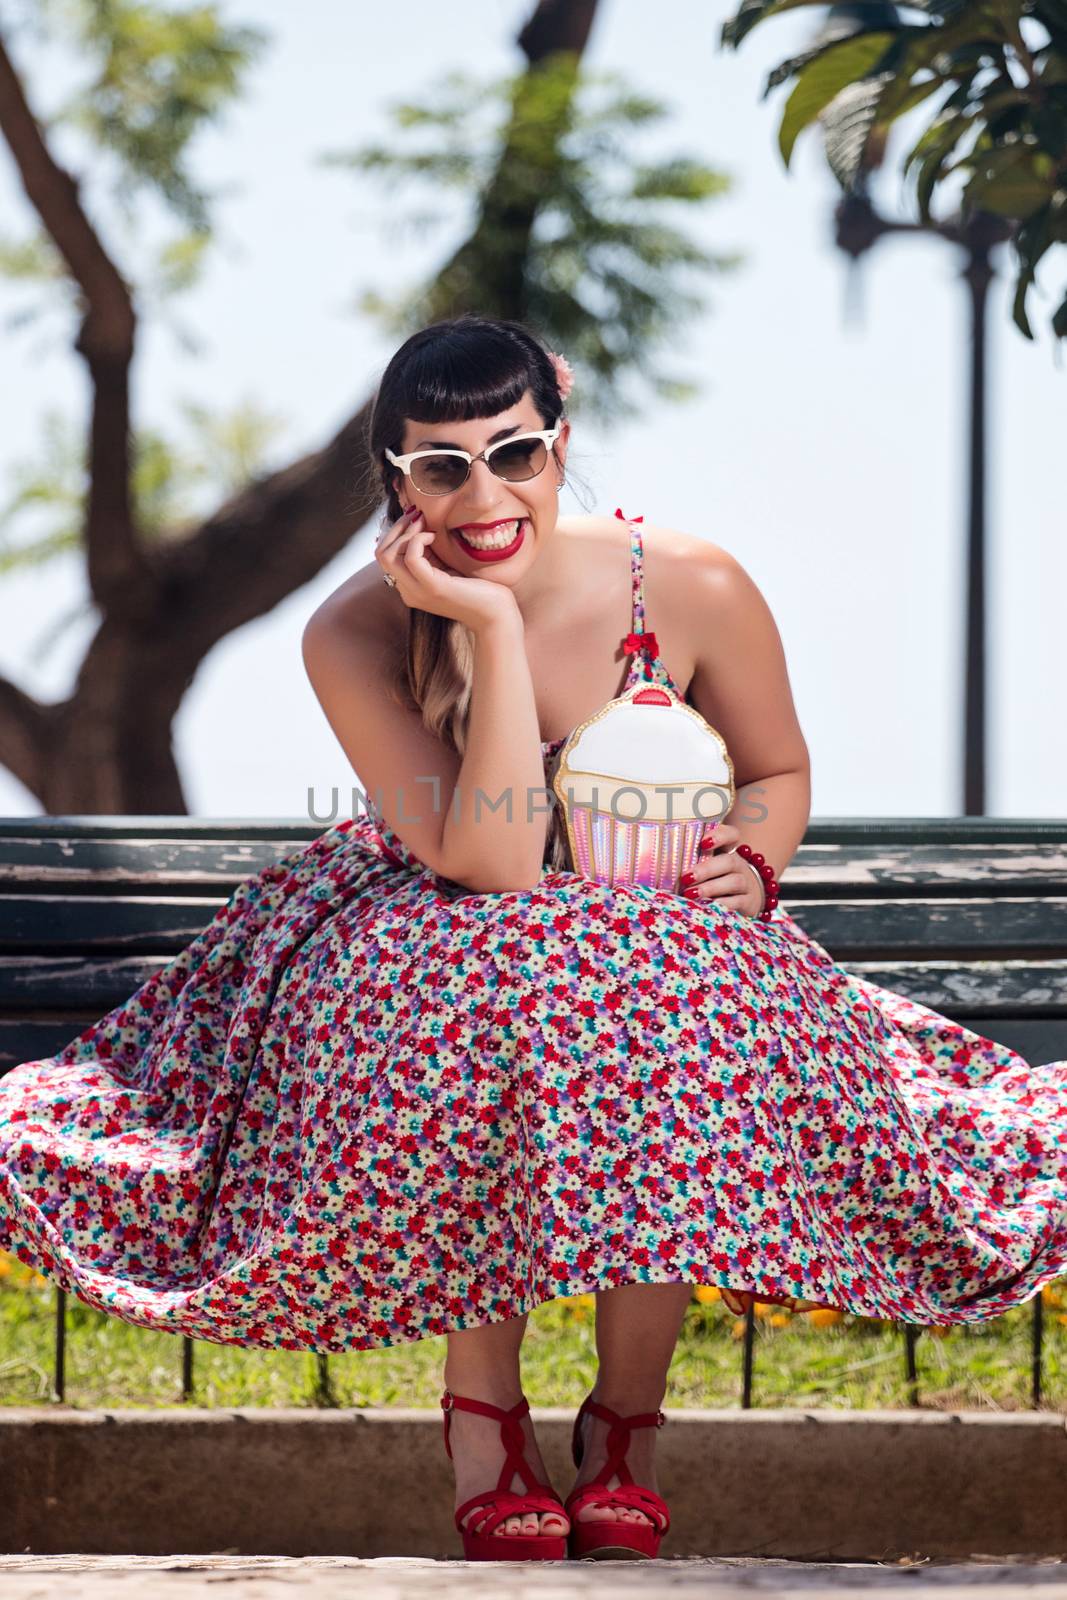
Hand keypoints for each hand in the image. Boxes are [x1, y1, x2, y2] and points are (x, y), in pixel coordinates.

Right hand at [376, 505, 520, 633]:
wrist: (495, 614)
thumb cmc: (476, 589)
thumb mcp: (445, 567)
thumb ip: (429, 553)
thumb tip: (417, 523)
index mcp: (410, 587)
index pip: (385, 556)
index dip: (395, 533)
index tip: (414, 519)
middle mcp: (408, 592)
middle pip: (382, 554)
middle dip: (397, 529)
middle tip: (417, 515)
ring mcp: (418, 591)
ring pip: (389, 555)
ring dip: (406, 532)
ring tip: (425, 524)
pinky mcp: (433, 587)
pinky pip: (411, 557)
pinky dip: (419, 540)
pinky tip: (434, 537)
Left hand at [678, 822, 765, 916]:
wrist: (744, 901)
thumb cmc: (713, 880)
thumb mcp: (704, 866)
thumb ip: (687, 860)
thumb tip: (656, 861)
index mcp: (727, 851)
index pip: (731, 835)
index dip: (720, 835)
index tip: (703, 843)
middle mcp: (738, 865)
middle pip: (728, 861)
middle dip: (706, 869)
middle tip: (685, 877)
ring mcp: (746, 884)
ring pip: (734, 881)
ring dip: (710, 888)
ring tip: (690, 894)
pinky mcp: (749, 903)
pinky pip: (738, 902)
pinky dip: (721, 905)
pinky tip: (706, 907)